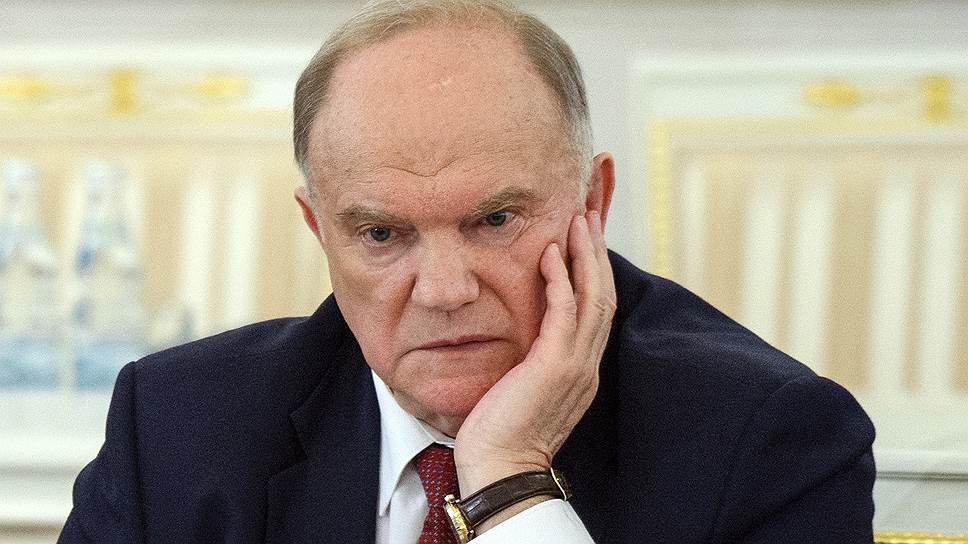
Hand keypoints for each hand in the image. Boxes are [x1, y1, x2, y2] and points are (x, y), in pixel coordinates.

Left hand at [453, 210, 615, 501]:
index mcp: (582, 369)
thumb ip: (535, 357)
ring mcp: (575, 365)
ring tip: (579, 220)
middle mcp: (587, 364)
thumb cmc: (502, 432)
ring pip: (593, 298)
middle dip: (598, 252)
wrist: (501, 471)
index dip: (595, 270)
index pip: (597, 309)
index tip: (587, 236)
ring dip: (587, 255)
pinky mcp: (555, 366)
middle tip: (590, 213)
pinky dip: (562, 280)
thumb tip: (524, 334)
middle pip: (604, 295)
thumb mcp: (525, 387)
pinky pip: (565, 313)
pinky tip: (551, 253)